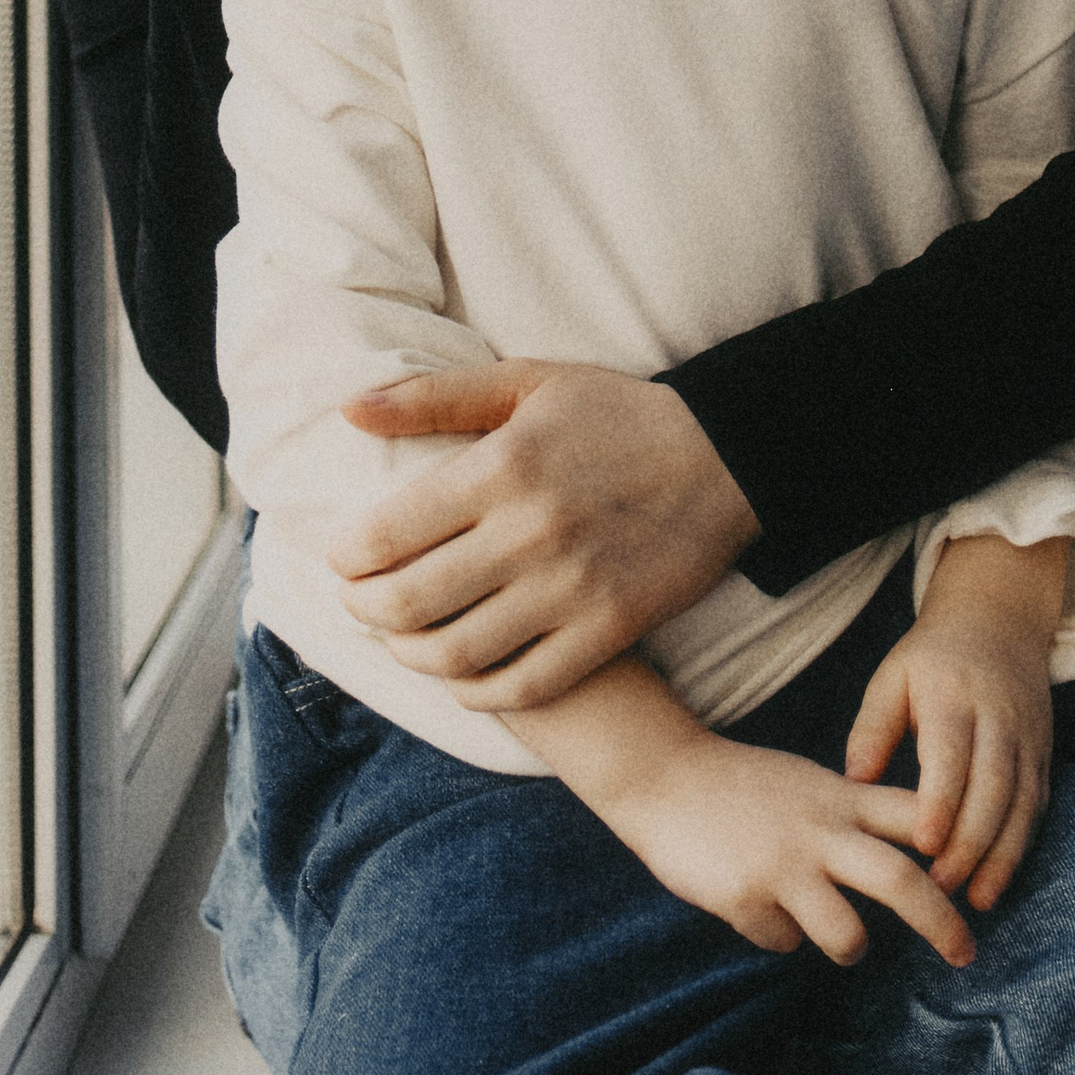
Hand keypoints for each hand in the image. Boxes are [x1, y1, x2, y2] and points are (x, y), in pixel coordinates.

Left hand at [327, 360, 760, 706]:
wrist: (729, 456)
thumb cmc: (619, 413)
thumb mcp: (529, 382)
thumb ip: (434, 396)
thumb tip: (348, 410)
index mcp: (502, 467)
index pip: (384, 535)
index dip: (346, 558)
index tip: (344, 559)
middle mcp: (530, 533)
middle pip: (407, 604)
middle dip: (362, 610)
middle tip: (359, 603)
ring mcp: (571, 590)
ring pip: (455, 654)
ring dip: (410, 655)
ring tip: (403, 638)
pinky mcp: (609, 630)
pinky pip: (522, 686)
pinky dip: (476, 693)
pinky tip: (463, 677)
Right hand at [597, 725, 975, 967]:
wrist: (663, 775)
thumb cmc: (741, 783)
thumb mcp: (807, 783)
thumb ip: (849, 815)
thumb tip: (895, 863)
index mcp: (840, 797)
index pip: (918, 814)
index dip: (958, 844)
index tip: (979, 874)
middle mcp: (822, 830)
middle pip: (904, 882)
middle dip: (943, 923)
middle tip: (966, 954)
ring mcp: (785, 865)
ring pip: (848, 936)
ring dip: (851, 948)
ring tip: (843, 942)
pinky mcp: (747, 897)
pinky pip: (781, 943)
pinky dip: (777, 936)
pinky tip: (757, 910)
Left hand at [843, 536, 1065, 913]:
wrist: (999, 619)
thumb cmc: (931, 658)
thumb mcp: (892, 677)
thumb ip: (873, 728)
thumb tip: (853, 782)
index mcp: (953, 696)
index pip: (952, 754)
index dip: (941, 802)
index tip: (923, 846)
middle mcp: (998, 718)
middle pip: (993, 787)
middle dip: (970, 843)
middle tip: (939, 889)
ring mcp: (1026, 737)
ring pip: (1022, 802)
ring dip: (1001, 855)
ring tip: (974, 899)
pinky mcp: (1042, 752)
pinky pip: (1037, 804)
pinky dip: (1021, 845)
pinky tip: (998, 880)